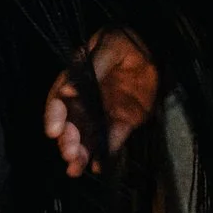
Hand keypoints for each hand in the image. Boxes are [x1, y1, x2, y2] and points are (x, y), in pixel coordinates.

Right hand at [41, 29, 158, 176]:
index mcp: (78, 79)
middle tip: (70, 153)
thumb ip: (91, 68)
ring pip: (88, 136)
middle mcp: (87, 99)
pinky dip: (104, 154)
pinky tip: (98, 167)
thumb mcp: (110, 47)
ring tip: (76, 169)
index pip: (59, 100)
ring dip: (81, 153)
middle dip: (67, 140)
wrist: (159, 51)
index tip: (54, 131)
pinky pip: (112, 140)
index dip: (54, 116)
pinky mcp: (124, 122)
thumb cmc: (129, 43)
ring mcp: (105, 112)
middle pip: (71, 124)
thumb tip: (66, 90)